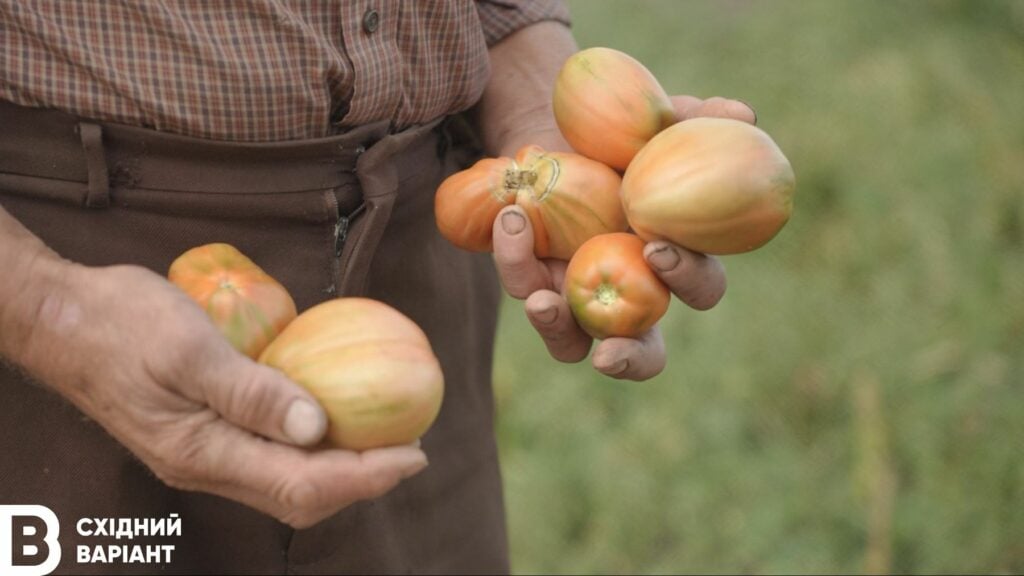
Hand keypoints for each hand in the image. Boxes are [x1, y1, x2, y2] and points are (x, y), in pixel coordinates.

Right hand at [11, 262, 426, 527]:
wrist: (62, 321)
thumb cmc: (122, 324)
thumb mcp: (191, 350)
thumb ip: (253, 392)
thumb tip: (317, 428)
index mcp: (204, 452)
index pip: (304, 484)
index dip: (366, 474)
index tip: (413, 453)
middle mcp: (205, 466)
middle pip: (300, 496)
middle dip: (360, 479)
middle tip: (409, 448)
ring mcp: (201, 455)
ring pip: (284, 482)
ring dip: (337, 468)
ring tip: (381, 439)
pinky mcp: (200, 437)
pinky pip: (267, 458)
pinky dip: (308, 448)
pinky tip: (328, 419)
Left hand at [491, 96, 751, 380]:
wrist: (554, 132)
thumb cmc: (619, 138)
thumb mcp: (655, 123)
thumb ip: (693, 119)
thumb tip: (741, 113)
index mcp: (676, 261)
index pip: (701, 289)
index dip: (690, 279)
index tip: (658, 249)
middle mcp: (631, 293)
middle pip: (645, 353)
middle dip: (631, 359)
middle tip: (609, 355)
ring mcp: (578, 297)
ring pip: (571, 345)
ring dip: (556, 330)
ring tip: (539, 301)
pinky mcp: (532, 282)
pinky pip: (524, 286)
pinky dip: (515, 259)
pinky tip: (512, 219)